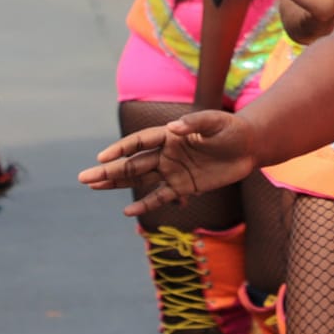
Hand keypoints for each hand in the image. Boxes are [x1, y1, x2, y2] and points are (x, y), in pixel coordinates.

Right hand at [77, 110, 258, 216]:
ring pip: (140, 179)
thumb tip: (173, 128)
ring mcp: (173, 171)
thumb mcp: (217, 122)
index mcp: (170, 135)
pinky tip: (128, 211)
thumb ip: (195, 123)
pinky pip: (160, 196)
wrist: (249, 147)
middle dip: (109, 170)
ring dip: (117, 184)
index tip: (102, 157)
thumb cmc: (232, 130)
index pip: (139, 142)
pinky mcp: (184, 187)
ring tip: (93, 187)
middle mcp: (167, 154)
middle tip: (83, 178)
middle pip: (133, 163)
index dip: (121, 149)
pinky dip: (145, 205)